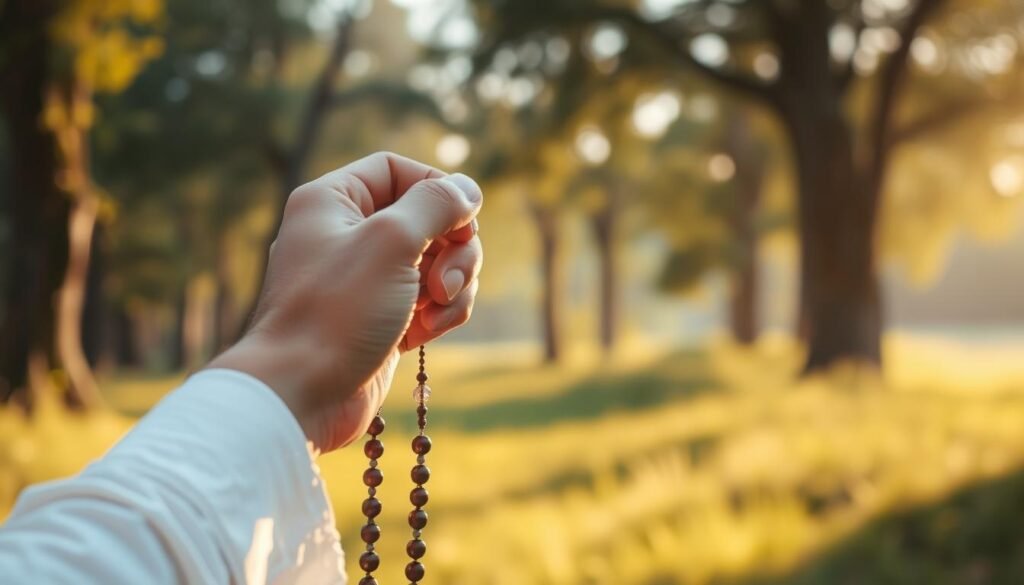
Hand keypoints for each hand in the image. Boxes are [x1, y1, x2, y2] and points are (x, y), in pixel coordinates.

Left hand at [209, 152, 482, 452]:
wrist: (302, 393)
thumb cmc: (337, 312)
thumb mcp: (392, 240)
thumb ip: (437, 204)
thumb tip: (468, 190)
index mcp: (334, 202)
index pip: (398, 171)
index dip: (437, 190)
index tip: (461, 220)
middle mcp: (348, 235)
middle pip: (428, 218)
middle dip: (454, 249)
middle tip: (446, 282)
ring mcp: (366, 280)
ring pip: (437, 261)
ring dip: (453, 285)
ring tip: (436, 312)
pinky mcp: (383, 318)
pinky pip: (430, 300)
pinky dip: (439, 314)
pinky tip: (423, 335)